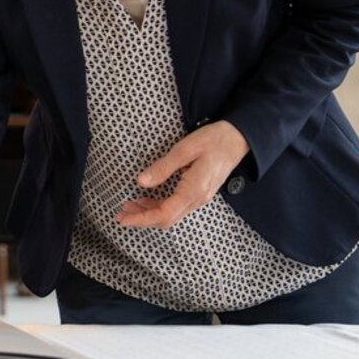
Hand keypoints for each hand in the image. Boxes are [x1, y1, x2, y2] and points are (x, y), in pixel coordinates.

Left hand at [116, 120, 249, 229]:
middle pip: (166, 219)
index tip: (123, 219)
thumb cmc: (213, 140)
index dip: (141, 219)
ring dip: (149, 213)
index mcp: (194, 190)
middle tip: (120, 213)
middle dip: (142, 218)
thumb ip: (163, 167)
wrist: (238, 139)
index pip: (164, 214)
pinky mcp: (199, 192)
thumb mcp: (184, 150)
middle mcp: (198, 199)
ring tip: (129, 205)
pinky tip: (147, 199)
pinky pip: (177, 206)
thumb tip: (141, 182)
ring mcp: (200, 197)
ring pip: (171, 214)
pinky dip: (159, 206)